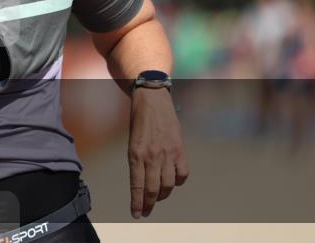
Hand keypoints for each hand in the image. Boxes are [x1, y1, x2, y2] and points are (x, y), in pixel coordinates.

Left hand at [128, 87, 188, 218]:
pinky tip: (172, 182)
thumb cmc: (139, 121)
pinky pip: (182, 174)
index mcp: (135, 154)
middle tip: (146, 211)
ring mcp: (167, 153)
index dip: (137, 202)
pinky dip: (178, 182)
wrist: (153, 100)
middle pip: (152, 189)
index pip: (137, 185)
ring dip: (162, 195)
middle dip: (149, 204)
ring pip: (168, 185)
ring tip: (157, 197)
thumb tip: (142, 183)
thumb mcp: (132, 142)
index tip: (137, 214)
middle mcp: (151, 156)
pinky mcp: (180, 149)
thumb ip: (137, 161)